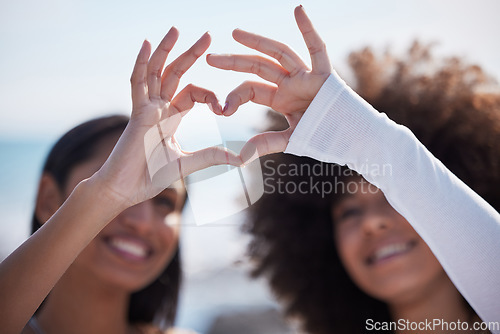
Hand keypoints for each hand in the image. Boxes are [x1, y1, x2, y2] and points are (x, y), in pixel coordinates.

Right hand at [94, 28, 240, 208]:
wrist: (126, 188)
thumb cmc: (151, 176)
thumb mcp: (188, 163)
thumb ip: (211, 156)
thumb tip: (239, 158)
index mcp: (171, 118)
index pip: (192, 93)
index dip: (209, 95)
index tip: (223, 107)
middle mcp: (159, 108)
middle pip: (176, 74)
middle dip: (191, 54)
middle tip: (207, 36)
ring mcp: (146, 108)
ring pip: (157, 73)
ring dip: (167, 50)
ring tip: (177, 30)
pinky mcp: (136, 113)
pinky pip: (138, 83)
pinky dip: (141, 63)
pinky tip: (146, 43)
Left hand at [206, 6, 331, 162]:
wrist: (351, 140)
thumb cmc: (323, 138)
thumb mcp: (290, 140)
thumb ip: (266, 144)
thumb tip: (240, 157)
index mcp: (280, 98)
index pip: (251, 89)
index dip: (234, 96)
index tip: (220, 108)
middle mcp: (290, 84)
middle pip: (258, 67)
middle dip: (234, 61)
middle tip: (210, 57)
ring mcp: (306, 77)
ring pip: (279, 54)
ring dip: (257, 42)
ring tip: (235, 33)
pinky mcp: (324, 75)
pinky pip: (317, 49)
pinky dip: (309, 29)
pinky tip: (298, 10)